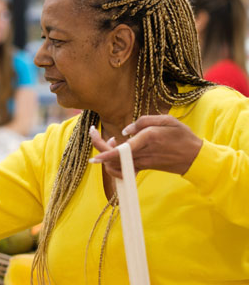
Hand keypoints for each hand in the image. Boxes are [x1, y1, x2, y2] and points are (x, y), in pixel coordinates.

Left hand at [88, 115, 202, 177]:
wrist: (196, 158)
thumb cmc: (183, 137)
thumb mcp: (168, 120)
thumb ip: (144, 121)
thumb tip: (125, 130)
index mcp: (148, 139)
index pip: (122, 149)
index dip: (106, 153)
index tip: (94, 157)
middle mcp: (143, 153)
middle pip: (115, 156)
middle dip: (99, 147)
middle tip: (94, 132)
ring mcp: (143, 162)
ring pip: (118, 163)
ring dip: (108, 153)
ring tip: (111, 140)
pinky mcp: (144, 167)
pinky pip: (125, 169)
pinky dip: (116, 163)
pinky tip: (118, 151)